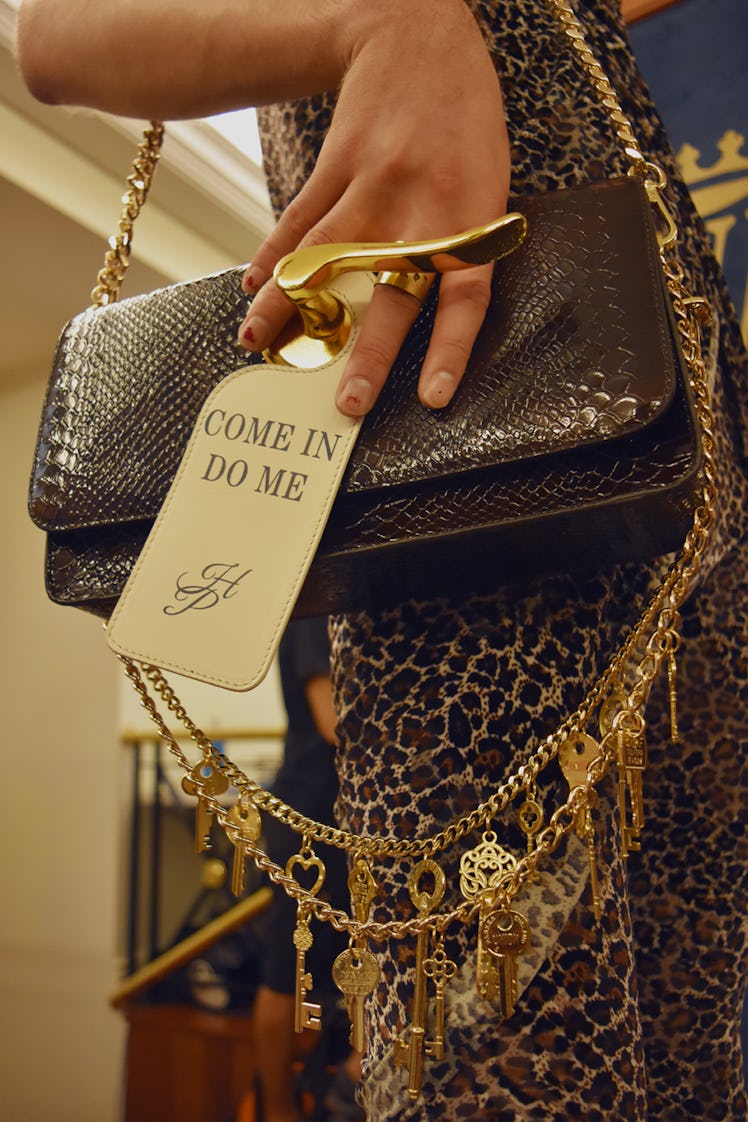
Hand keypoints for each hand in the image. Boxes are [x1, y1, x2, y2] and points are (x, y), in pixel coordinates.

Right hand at [239, 0, 509, 416]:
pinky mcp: (335, 165)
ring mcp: (374, 185)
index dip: (448, 350)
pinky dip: (271, 256)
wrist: (418, 34)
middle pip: (391, 293)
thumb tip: (430, 319)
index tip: (433, 398)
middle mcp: (422, 207)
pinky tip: (250, 288)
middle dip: (369, 354)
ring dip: (288, 307)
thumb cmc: (463, 123)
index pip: (465, 297)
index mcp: (471, 217)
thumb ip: (461, 247)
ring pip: (326, 259)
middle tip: (347, 404)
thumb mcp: (487, 183)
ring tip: (256, 345)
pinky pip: (299, 219)